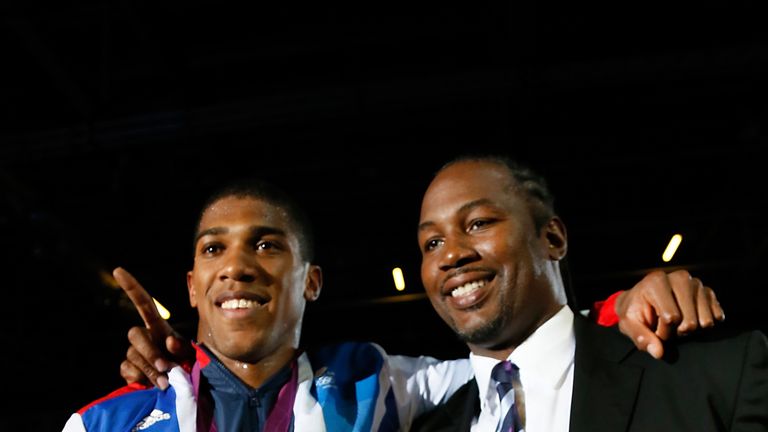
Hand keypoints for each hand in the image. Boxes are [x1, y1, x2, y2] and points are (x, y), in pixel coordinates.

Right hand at [114, 267, 193, 389]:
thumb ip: (182, 346)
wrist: (185, 387)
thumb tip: (167, 341)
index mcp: (159, 328)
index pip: (144, 303)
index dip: (132, 287)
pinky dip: (139, 377)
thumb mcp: (191, 353)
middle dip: (150, 352)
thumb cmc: (189, 365)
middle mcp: (144, 337)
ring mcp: (134, 353)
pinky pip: (126, 369)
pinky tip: (149, 384)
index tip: (118, 270)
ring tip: (165, 381)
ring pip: (132, 355)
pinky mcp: (129, 370)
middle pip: (134, 334)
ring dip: (149, 369)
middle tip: (166, 368)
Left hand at [615, 269, 724, 358]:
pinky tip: (690, 318)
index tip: (653, 328)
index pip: (671, 318)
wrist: (641, 298)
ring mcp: (696, 283)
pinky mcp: (707, 291)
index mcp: (657, 281)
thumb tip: (658, 352)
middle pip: (690, 321)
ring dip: (691, 329)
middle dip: (676, 331)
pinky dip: (703, 324)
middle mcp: (679, 277)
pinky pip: (716, 317)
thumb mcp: (628, 323)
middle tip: (665, 326)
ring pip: (705, 321)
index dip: (662, 331)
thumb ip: (640, 337)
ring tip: (676, 321)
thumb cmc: (635, 310)